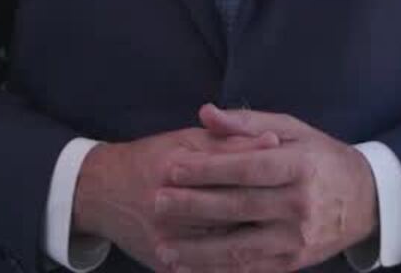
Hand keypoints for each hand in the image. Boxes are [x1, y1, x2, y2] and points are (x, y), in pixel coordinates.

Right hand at [73, 125, 282, 270]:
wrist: (101, 192)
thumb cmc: (150, 158)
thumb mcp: (186, 139)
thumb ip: (229, 140)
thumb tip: (274, 142)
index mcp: (177, 168)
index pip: (234, 175)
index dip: (269, 177)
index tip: (298, 177)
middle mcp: (169, 206)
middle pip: (231, 214)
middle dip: (267, 215)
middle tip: (299, 213)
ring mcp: (166, 239)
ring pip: (223, 248)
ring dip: (257, 246)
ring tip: (286, 240)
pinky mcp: (164, 263)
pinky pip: (207, 270)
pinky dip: (233, 268)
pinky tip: (257, 261)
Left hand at [150, 104, 378, 272]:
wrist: (366, 200)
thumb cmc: (321, 158)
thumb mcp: (293, 130)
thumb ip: (247, 123)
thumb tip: (206, 113)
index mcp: (300, 166)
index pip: (248, 168)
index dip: (209, 169)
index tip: (173, 168)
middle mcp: (300, 204)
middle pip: (240, 207)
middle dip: (194, 207)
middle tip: (157, 203)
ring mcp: (298, 238)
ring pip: (241, 247)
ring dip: (199, 251)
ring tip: (164, 248)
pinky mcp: (293, 263)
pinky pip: (250, 270)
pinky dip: (218, 272)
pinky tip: (190, 269)